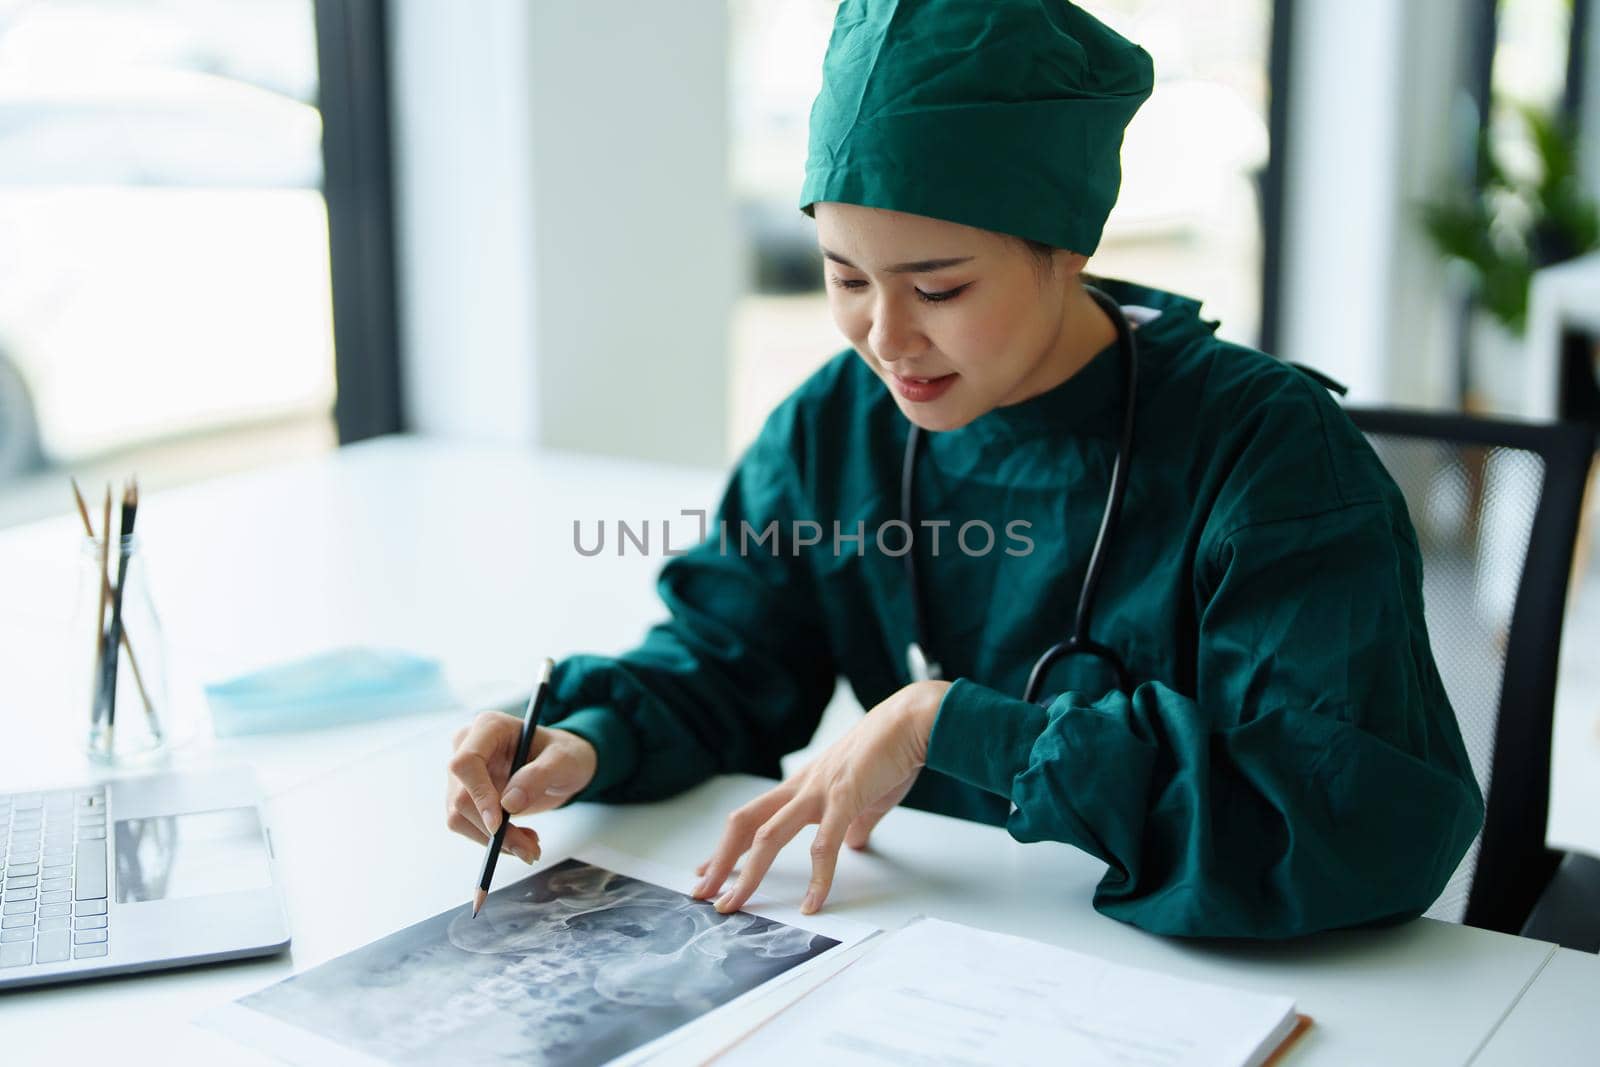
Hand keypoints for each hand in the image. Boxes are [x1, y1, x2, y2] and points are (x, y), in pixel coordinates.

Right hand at [445, 710, 597, 863]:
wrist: (564, 765)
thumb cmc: (566, 753)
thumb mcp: (565, 759)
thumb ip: (540, 775)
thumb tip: (508, 803)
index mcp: (489, 727)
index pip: (466, 762)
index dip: (478, 795)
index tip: (498, 825)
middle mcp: (468, 747)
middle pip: (461, 797)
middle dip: (493, 831)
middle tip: (530, 850)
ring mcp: (463, 774)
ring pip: (460, 817)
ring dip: (494, 842)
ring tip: (530, 846)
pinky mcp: (466, 796)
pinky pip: (468, 826)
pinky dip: (494, 841)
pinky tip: (521, 838)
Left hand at [691, 680, 949, 914]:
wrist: (912, 722)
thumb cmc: (889, 754)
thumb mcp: (864, 796)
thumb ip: (853, 823)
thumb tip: (851, 845)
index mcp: (802, 788)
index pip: (751, 818)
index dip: (727, 847)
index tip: (707, 871)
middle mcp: (801, 789)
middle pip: (744, 825)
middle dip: (720, 862)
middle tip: (702, 894)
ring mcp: (818, 793)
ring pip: (768, 836)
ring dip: (748, 873)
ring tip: (734, 904)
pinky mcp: (844, 798)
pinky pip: (824, 846)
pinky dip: (817, 878)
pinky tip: (812, 904)